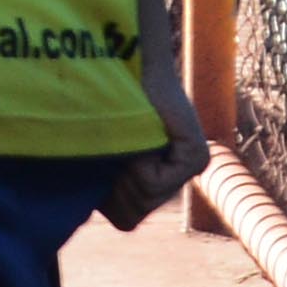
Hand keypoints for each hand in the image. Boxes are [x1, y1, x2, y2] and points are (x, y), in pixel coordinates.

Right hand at [99, 62, 208, 230]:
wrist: (122, 67)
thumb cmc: (99, 106)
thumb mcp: (94, 156)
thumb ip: (98, 188)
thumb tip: (90, 207)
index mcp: (152, 183)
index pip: (128, 219)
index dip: (107, 197)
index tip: (103, 165)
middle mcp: (175, 181)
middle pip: (134, 214)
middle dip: (115, 187)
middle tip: (114, 152)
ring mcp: (190, 170)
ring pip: (143, 200)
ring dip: (124, 172)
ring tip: (125, 139)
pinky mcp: (196, 158)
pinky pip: (152, 182)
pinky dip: (136, 163)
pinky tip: (140, 136)